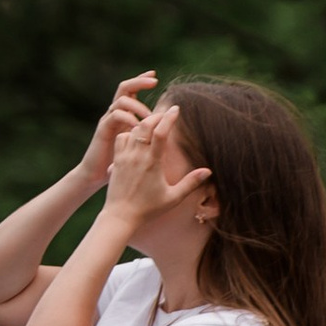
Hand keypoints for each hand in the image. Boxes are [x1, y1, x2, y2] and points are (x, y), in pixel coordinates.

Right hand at [77, 71, 156, 192]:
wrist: (96, 174)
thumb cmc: (119, 161)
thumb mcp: (136, 145)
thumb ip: (148, 136)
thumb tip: (168, 133)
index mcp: (123, 113)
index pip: (131, 90)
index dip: (141, 80)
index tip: (155, 75)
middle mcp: (114, 113)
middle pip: (124, 87)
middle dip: (139, 82)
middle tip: (154, 81)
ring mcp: (108, 120)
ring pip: (121, 100)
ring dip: (137, 105)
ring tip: (149, 116)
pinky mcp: (103, 130)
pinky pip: (115, 116)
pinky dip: (128, 117)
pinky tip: (137, 126)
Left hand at [103, 102, 210, 232]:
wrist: (120, 216)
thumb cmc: (148, 209)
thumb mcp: (173, 198)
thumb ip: (191, 183)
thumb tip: (208, 171)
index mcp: (152, 163)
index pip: (160, 132)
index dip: (169, 118)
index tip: (176, 109)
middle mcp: (137, 156)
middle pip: (146, 125)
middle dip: (157, 115)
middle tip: (166, 113)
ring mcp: (124, 157)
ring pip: (133, 129)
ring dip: (144, 123)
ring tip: (154, 122)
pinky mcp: (116, 160)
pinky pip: (121, 137)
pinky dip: (130, 132)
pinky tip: (137, 135)